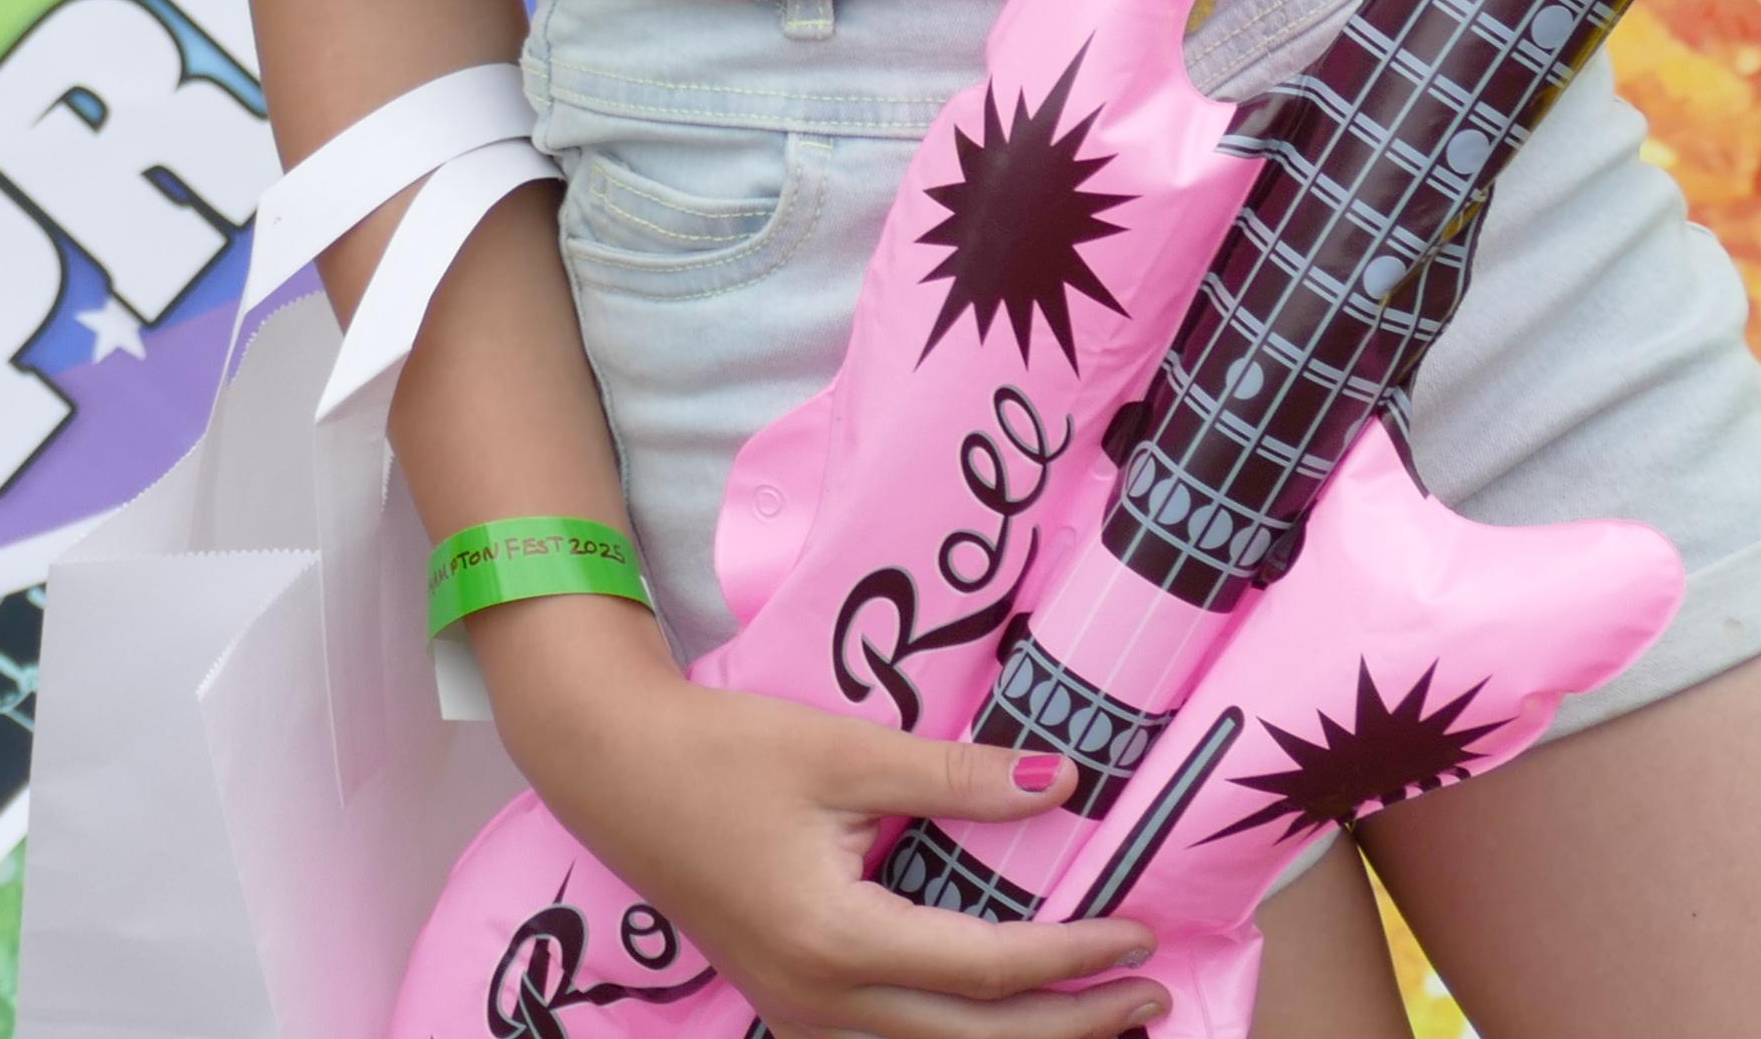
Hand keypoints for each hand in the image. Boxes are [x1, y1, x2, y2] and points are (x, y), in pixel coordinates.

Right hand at [495, 635, 1157, 1038]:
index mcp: (835, 940)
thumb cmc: (717, 749)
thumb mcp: (841, 751)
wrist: (609, 764)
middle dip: (1072, 1027)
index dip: (1073, 956)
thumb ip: (953, 776)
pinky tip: (995, 1018)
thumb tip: (1063, 785)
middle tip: (1151, 996)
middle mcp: (816, 999)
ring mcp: (795, 1011)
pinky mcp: (785, 1000)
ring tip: (1097, 1021)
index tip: (1139, 932)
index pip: (987, 971)